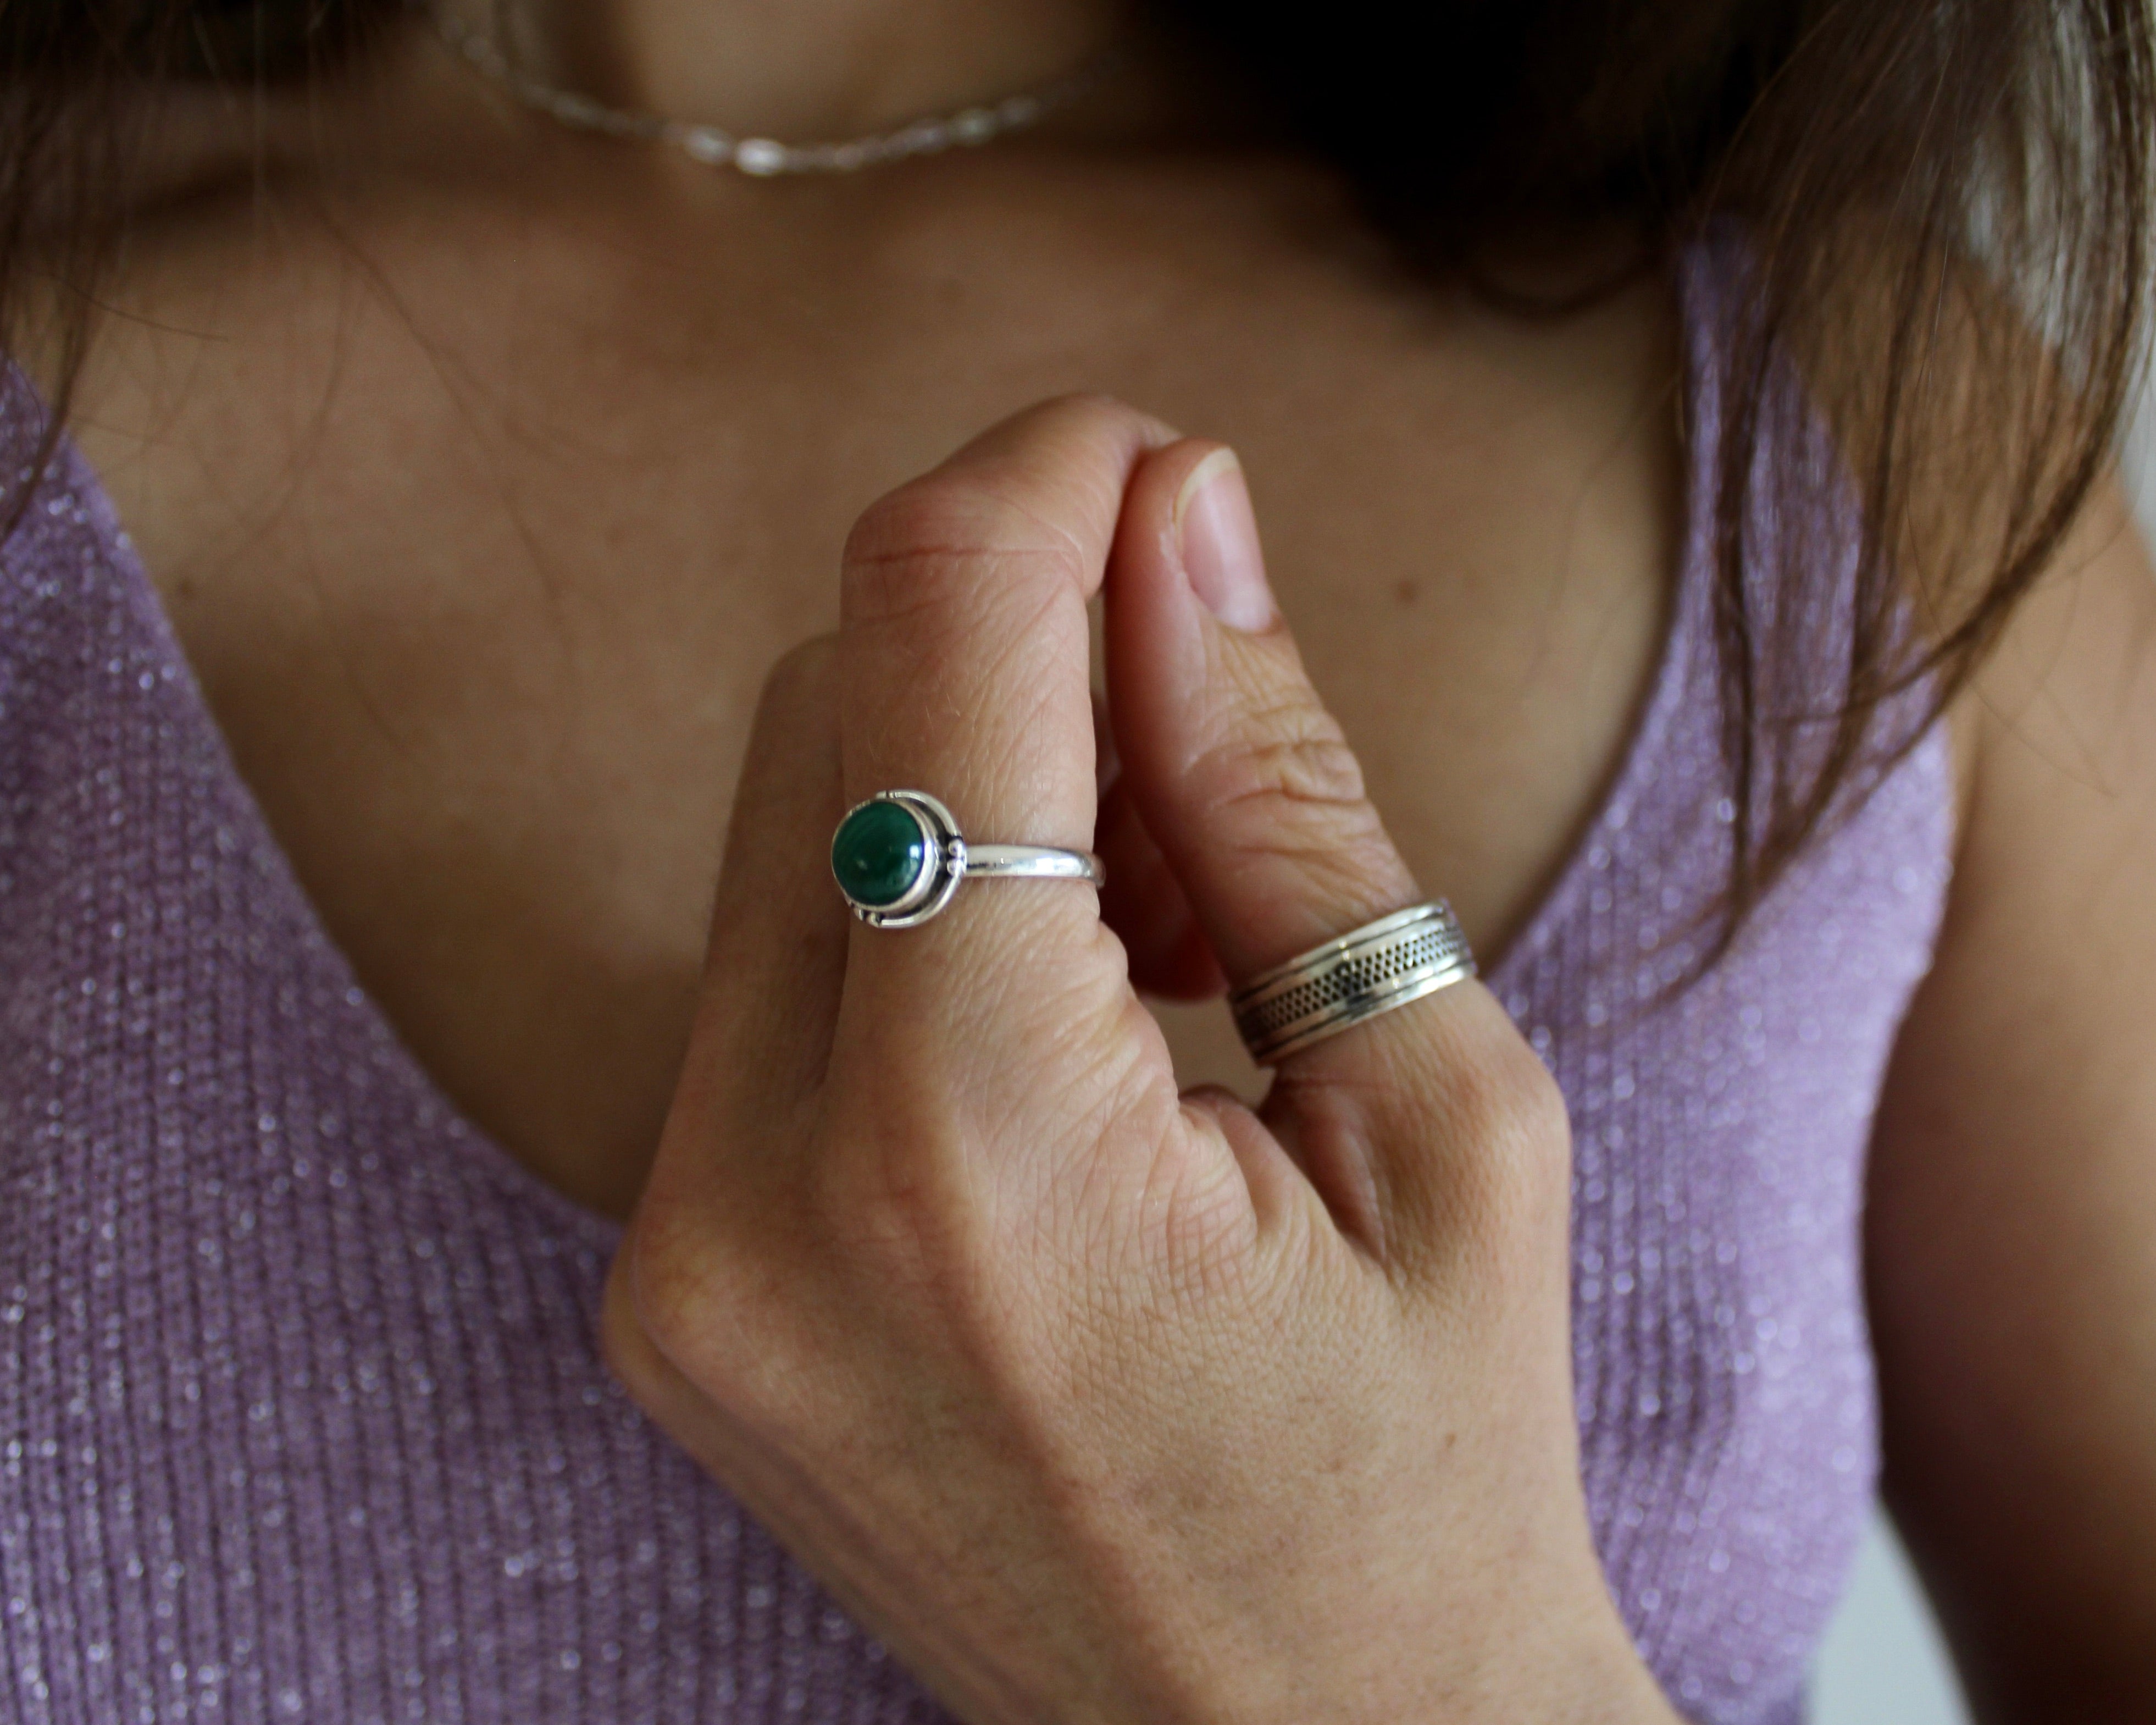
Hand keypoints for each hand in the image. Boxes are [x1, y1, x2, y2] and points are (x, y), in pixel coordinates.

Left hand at [600, 396, 1674, 1724]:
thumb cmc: (1432, 1477)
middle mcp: (753, 1208)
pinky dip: (909, 911)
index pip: (930, 654)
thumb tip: (1184, 513)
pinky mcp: (672, 1280)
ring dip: (970, 779)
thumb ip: (1274, 787)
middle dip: (1023, 642)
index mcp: (974, 1161)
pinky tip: (1066, 1023)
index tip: (1161, 459)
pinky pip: (766, 967)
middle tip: (1214, 753)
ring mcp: (679, 1259)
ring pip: (783, 821)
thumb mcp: (1443, 1117)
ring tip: (1165, 943)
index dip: (1044, 485)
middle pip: (827, 709)